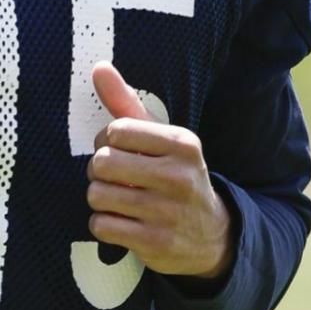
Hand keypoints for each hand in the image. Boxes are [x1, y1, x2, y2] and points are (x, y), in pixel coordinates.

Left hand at [86, 62, 233, 280]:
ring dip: (99, 198)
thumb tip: (98, 66)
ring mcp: (168, 212)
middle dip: (99, 171)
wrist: (212, 234)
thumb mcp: (160, 138)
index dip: (106, 142)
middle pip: (102, 163)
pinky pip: (102, 226)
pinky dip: (103, 224)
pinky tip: (121, 221)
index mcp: (182, 144)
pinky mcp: (156, 243)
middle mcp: (179, 176)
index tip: (118, 151)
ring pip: (98, 195)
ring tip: (116, 199)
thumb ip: (126, 102)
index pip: (116, 131)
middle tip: (113, 178)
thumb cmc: (175, 175)